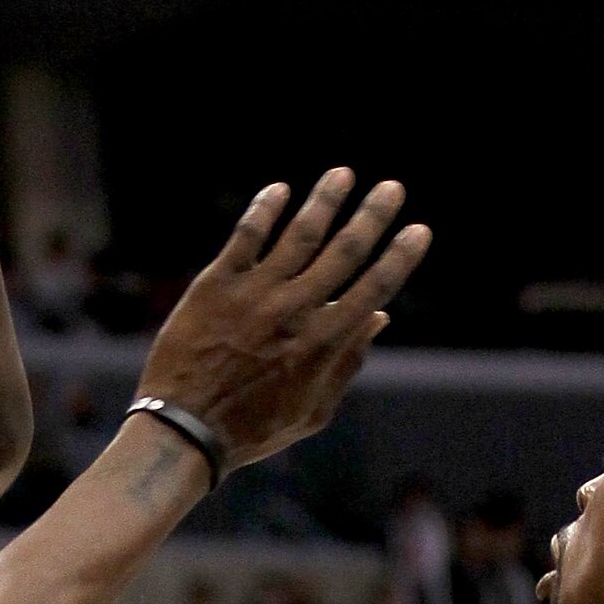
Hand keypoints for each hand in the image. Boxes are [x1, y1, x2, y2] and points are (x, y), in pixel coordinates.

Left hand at [136, 171, 430, 471]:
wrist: (184, 429)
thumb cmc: (252, 428)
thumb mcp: (312, 411)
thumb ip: (347, 364)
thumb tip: (379, 320)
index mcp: (324, 343)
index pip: (374, 288)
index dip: (399, 257)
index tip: (418, 231)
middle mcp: (295, 310)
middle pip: (344, 252)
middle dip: (372, 216)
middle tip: (392, 188)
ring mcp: (255, 293)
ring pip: (299, 235)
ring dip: (325, 201)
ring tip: (343, 174)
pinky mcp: (216, 285)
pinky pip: (246, 237)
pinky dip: (264, 210)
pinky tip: (280, 189)